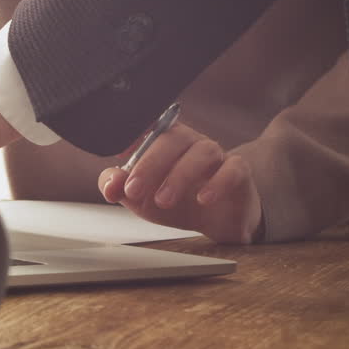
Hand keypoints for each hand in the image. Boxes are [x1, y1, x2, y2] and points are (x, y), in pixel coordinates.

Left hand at [98, 123, 262, 243]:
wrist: (217, 222)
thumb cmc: (178, 202)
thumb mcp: (141, 198)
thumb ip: (121, 188)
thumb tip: (110, 184)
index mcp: (164, 141)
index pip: (150, 126)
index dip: (135, 133)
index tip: (120, 150)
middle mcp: (191, 142)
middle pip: (173, 138)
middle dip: (150, 164)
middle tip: (134, 191)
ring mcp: (216, 155)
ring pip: (202, 151)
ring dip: (180, 176)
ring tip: (164, 200)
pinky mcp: (238, 172)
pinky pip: (232, 168)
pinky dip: (218, 183)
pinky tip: (203, 199)